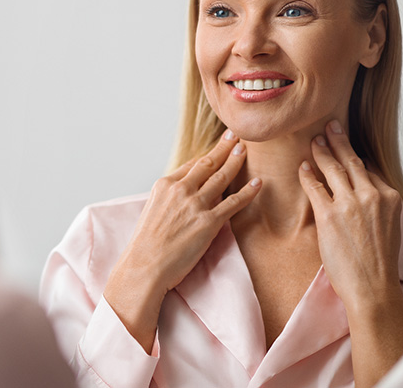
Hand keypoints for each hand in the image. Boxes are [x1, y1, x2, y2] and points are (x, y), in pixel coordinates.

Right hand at [104, 129, 261, 351]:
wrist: (144, 265)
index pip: (191, 165)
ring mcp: (195, 205)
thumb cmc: (146, 244)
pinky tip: (258, 183)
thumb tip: (186, 195)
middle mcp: (180, 190)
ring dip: (235, 161)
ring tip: (246, 149)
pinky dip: (247, 192)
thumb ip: (170, 198)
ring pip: (221, 177)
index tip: (218, 146)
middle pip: (207, 163)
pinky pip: (233, 203)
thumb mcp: (152, 211)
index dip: (207, 154)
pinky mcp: (208, 223)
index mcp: (165, 185)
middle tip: (236, 135)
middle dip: (224, 147)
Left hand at [298, 124, 402, 386]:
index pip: (368, 168)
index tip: (345, 142)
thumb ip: (375, 205)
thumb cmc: (378, 263)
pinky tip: (303, 167)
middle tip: (329, 125)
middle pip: (351, 160)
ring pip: (333, 168)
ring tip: (314, 140)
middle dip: (338, 140)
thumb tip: (361, 191)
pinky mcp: (330, 215)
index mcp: (388, 197)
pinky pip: (315, 187)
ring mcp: (350, 203)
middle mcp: (371, 195)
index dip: (354, 155)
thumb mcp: (388, 226)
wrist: (373, 287)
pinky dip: (308, 175)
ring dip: (321, 151)